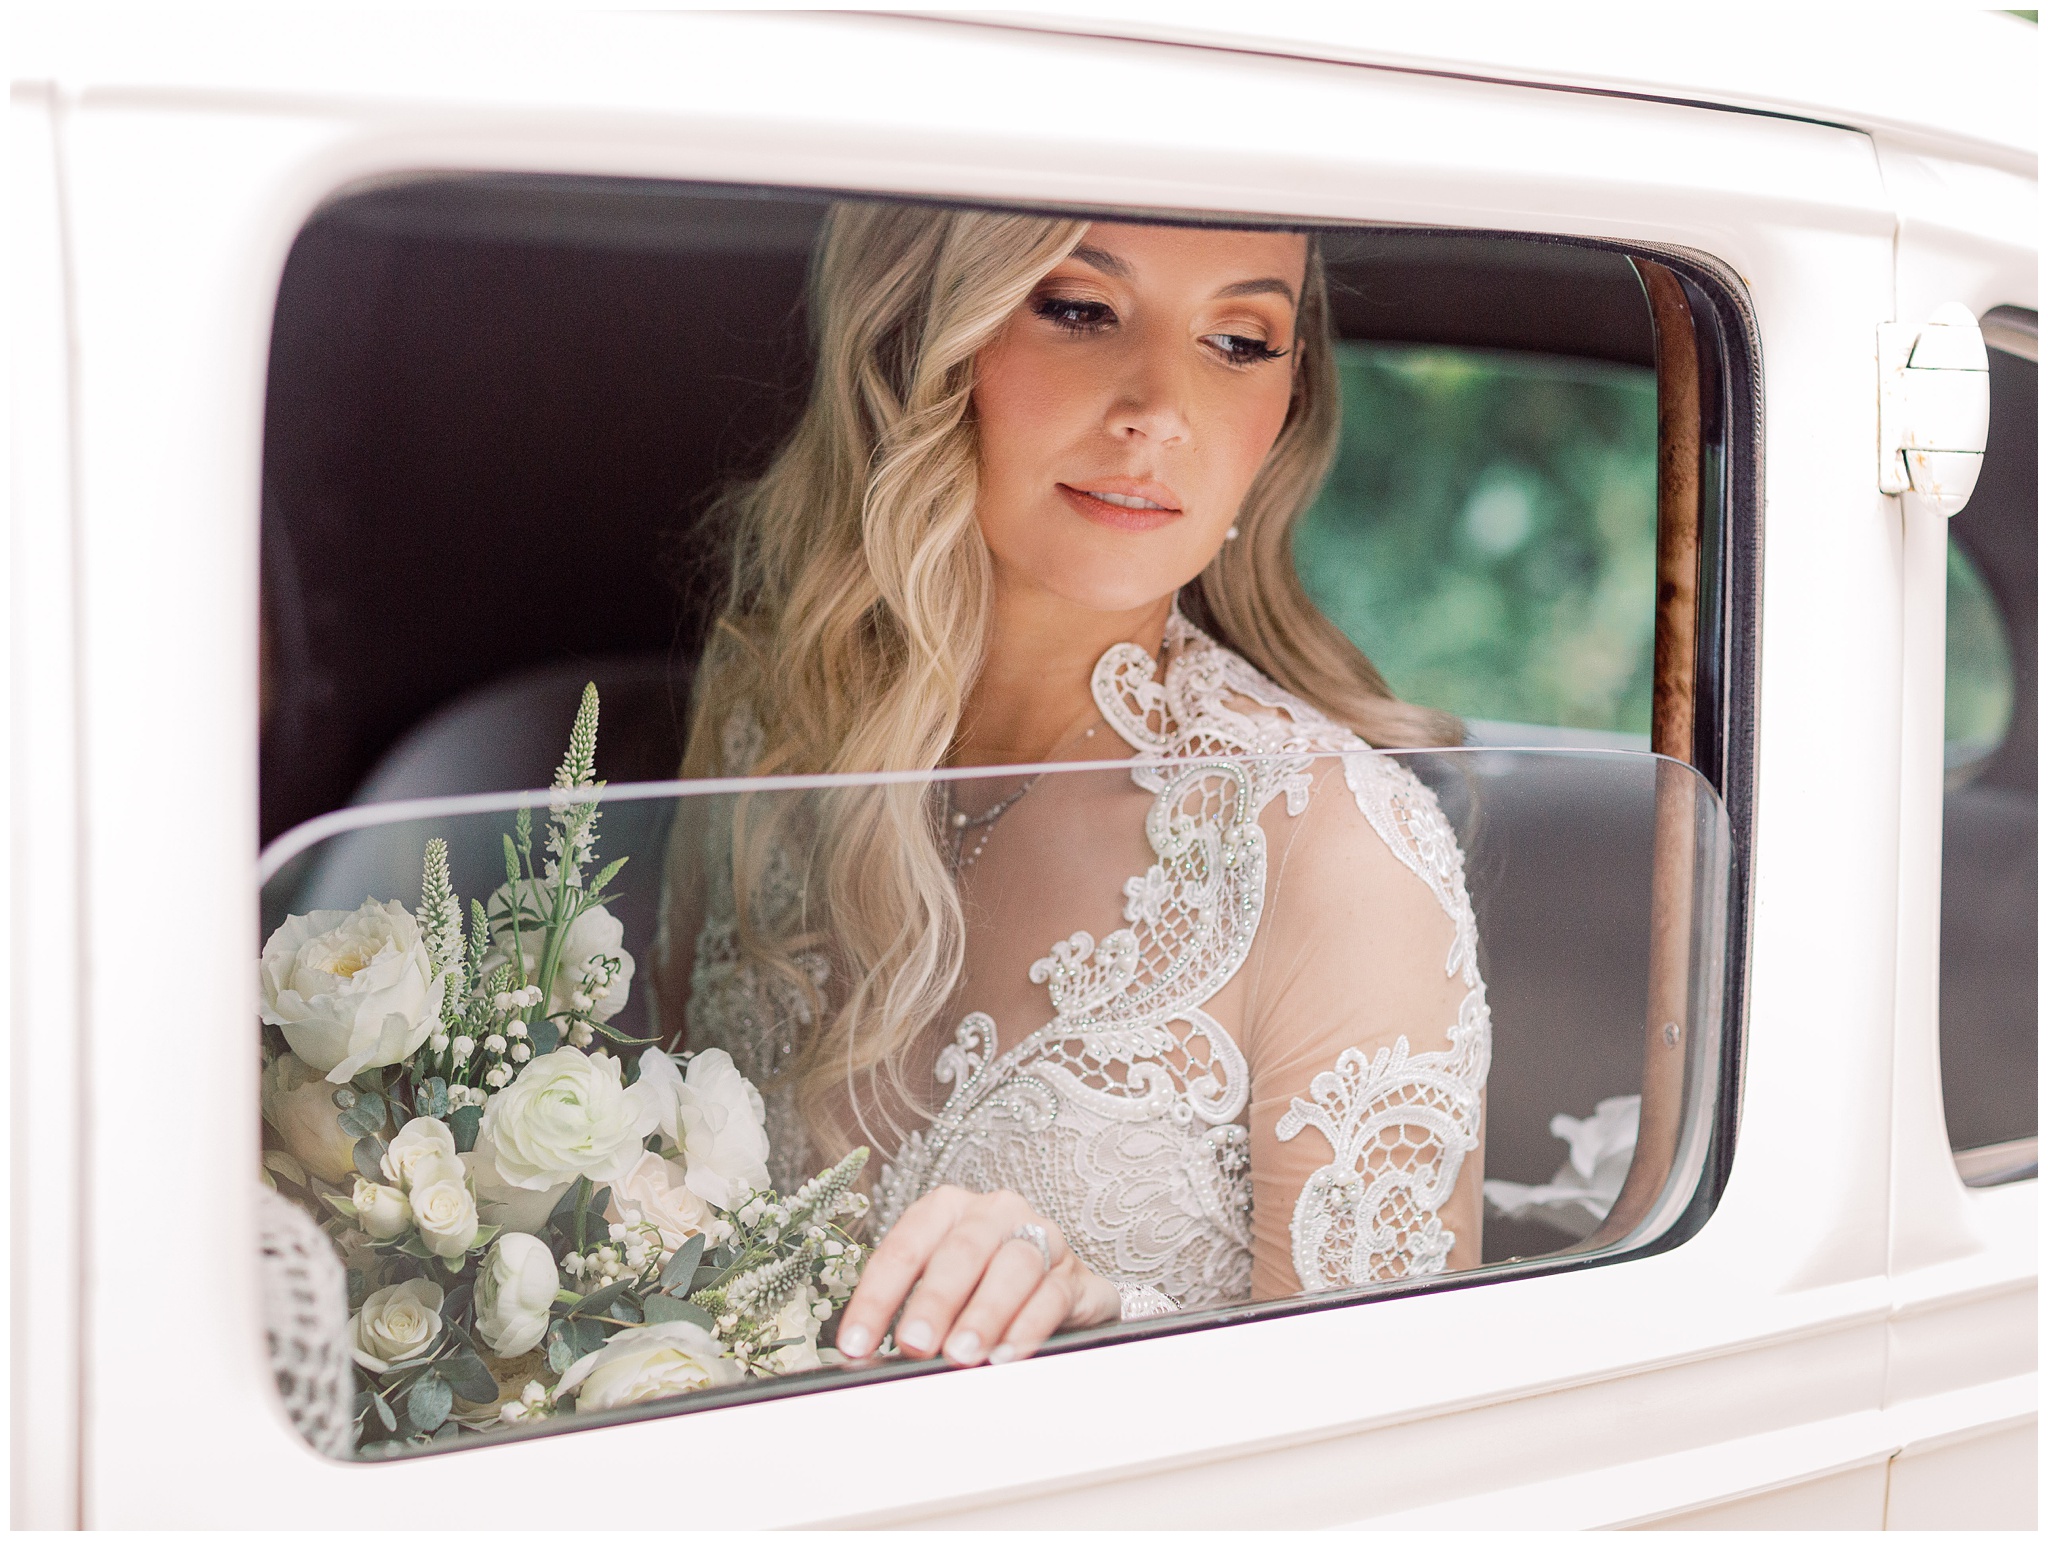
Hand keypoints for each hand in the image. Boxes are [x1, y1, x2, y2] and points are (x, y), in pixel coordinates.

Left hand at [835, 1185, 1119, 1365]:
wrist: (1057, 1288)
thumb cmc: (982, 1285)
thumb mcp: (941, 1288)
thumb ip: (909, 1311)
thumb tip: (869, 1358)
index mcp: (948, 1209)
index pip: (905, 1248)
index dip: (876, 1297)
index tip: (855, 1345)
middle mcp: (995, 1214)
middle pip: (962, 1250)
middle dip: (934, 1300)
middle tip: (913, 1344)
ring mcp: (1041, 1239)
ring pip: (1014, 1266)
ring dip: (984, 1313)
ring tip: (961, 1354)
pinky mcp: (1074, 1277)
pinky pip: (1052, 1295)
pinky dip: (1027, 1326)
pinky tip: (1005, 1355)